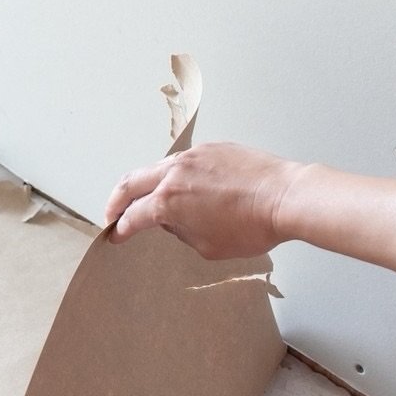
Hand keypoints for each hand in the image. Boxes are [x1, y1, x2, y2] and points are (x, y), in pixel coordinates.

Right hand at [104, 142, 303, 258]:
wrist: (284, 198)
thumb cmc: (251, 228)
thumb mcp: (209, 246)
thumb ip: (182, 233)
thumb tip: (174, 222)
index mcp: (168, 202)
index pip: (134, 216)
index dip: (121, 229)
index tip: (116, 235)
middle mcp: (174, 173)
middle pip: (130, 182)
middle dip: (116, 200)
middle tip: (112, 213)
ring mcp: (193, 156)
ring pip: (157, 168)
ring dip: (145, 184)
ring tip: (146, 198)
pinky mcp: (212, 149)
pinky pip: (184, 161)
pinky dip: (175, 175)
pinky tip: (182, 186)